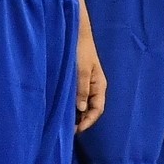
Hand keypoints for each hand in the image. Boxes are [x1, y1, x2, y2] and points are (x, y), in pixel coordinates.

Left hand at [74, 6, 107, 131]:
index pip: (97, 110)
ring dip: (76, 114)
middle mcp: (94, 87)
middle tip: (67, 131)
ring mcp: (87, 84)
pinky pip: (78, 96)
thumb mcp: (82, 70)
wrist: (76, 32)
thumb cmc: (80, 50)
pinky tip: (63, 108)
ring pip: (83, 104)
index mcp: (99, 86)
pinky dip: (72, 104)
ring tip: (64, 123)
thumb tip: (81, 109)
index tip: (77, 130)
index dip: (88, 121)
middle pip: (91, 109)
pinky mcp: (78, 80)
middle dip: (82, 120)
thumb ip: (82, 89)